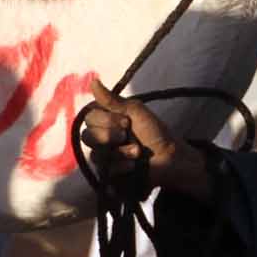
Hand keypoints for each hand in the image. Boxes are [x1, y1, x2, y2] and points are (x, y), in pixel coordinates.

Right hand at [77, 79, 210, 201]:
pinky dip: (121, 166)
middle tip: (128, 134)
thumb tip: (93, 80)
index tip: (126, 120)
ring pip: (96, 154)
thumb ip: (111, 100)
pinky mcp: (109, 176)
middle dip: (110, 136)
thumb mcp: (135, 111)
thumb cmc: (155, 132)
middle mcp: (101, 139)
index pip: (88, 118)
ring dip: (120, 151)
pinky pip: (104, 171)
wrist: (170, 158)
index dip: (106, 120)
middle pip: (87, 136)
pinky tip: (134, 166)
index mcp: (105, 121)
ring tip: (137, 152)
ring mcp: (104, 158)